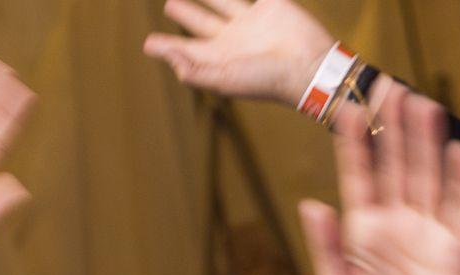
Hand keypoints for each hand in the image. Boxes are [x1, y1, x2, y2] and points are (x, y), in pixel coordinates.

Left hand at [142, 0, 336, 103]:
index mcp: (219, 58)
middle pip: (200, 21)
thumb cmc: (267, 80)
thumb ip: (195, 72)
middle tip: (169, 4)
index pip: (186, 50)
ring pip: (222, 0)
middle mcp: (232, 38)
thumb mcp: (226, 81)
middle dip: (184, 12)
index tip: (149, 44)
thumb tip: (170, 58)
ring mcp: (250, 21)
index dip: (166, 47)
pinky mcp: (269, 5)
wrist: (310, 66)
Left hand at [299, 88, 459, 274]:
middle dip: (393, 130)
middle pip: (395, 167)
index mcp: (361, 233)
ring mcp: (426, 234)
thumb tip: (311, 204)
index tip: (345, 109)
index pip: (357, 178)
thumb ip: (328, 247)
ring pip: (427, 178)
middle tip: (390, 89)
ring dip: (426, 144)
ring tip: (424, 106)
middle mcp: (395, 225)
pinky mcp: (454, 249)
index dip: (352, 145)